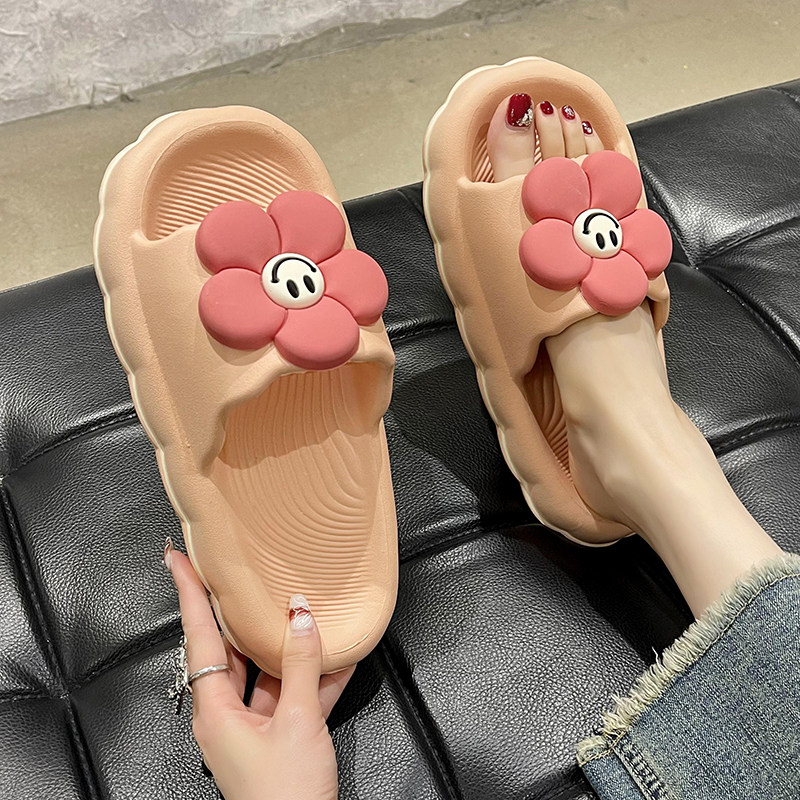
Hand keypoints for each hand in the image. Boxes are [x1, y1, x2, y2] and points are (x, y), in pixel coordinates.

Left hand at [166, 542, 353, 799]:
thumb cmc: (285, 795)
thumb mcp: (297, 722)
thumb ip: (299, 664)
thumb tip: (301, 614)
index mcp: (215, 709)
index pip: (198, 635)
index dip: (188, 592)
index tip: (176, 557)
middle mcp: (226, 713)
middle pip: (230, 647)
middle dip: (239, 610)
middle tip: (240, 571)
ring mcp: (251, 725)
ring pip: (264, 669)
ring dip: (286, 642)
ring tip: (300, 606)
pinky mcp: (276, 736)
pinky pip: (291, 694)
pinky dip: (312, 675)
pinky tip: (337, 654)